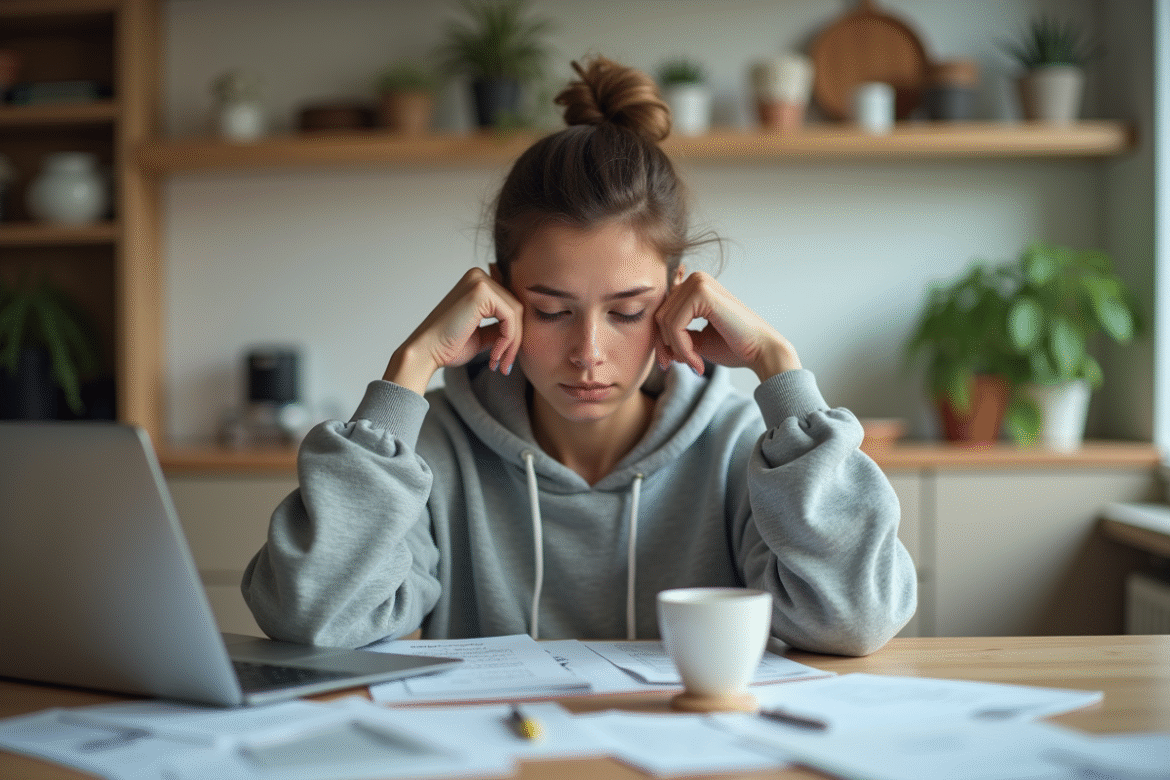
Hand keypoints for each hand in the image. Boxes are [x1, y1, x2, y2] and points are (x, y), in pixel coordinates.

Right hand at [383, 268, 522, 394]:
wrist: (425, 353)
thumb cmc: (448, 346)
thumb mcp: (482, 334)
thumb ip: (500, 326)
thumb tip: (523, 329)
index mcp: (477, 282)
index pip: (510, 305)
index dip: (513, 333)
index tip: (505, 358)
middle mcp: (478, 275)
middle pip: (516, 307)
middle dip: (515, 339)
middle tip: (505, 364)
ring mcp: (479, 281)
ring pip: (516, 313)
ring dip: (512, 343)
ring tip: (499, 363)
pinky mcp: (481, 291)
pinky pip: (510, 317)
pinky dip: (508, 340)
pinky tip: (494, 357)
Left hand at [654, 271, 800, 381]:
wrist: (762, 352)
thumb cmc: (734, 346)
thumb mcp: (697, 338)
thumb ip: (677, 333)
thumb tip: (656, 341)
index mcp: (694, 286)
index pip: (662, 311)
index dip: (661, 339)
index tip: (668, 362)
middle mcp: (696, 279)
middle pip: (659, 315)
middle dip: (664, 345)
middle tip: (676, 365)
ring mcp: (699, 282)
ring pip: (665, 321)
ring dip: (676, 350)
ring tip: (693, 364)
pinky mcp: (702, 293)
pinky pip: (675, 324)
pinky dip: (683, 348)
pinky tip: (697, 362)